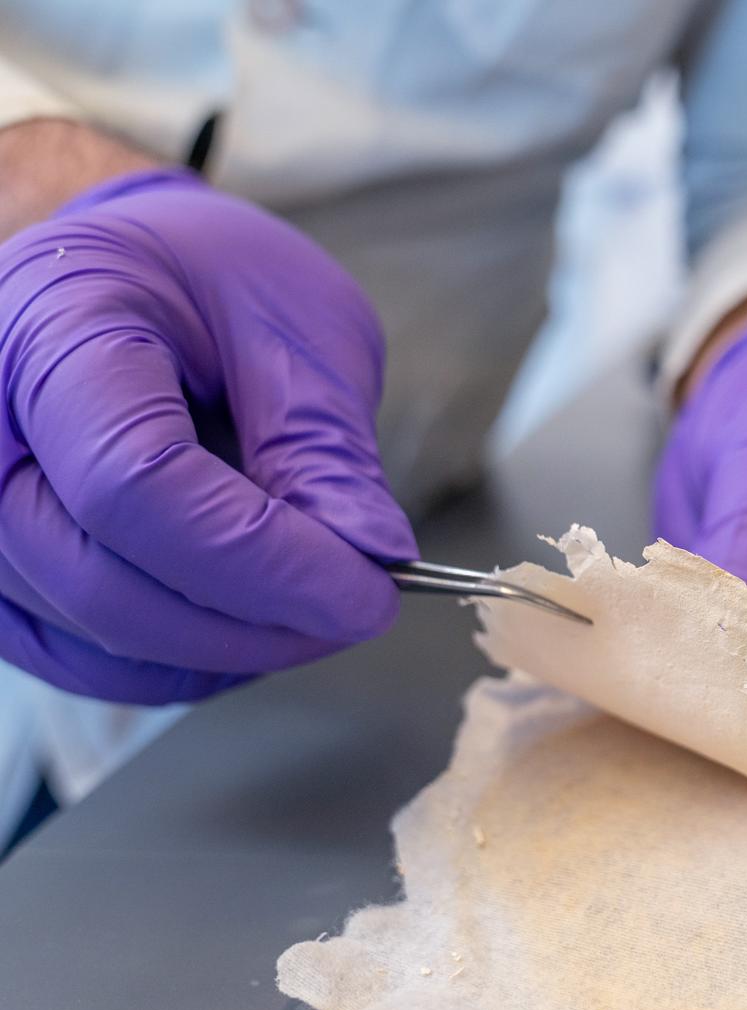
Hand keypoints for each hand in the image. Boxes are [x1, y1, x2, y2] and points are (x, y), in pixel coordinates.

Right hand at [0, 168, 416, 703]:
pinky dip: (190, 660)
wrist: (119, 275)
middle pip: (110, 585)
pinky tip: (258, 625)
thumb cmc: (203, 278)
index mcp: (47, 331)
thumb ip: (321, 442)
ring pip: (102, 640)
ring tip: (318, 604)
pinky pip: (89, 660)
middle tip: (363, 609)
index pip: (138, 488)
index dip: (267, 561)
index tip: (372, 592)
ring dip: (234, 648)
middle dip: (260, 622)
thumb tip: (372, 552)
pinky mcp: (2, 579)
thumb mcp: (289, 323)